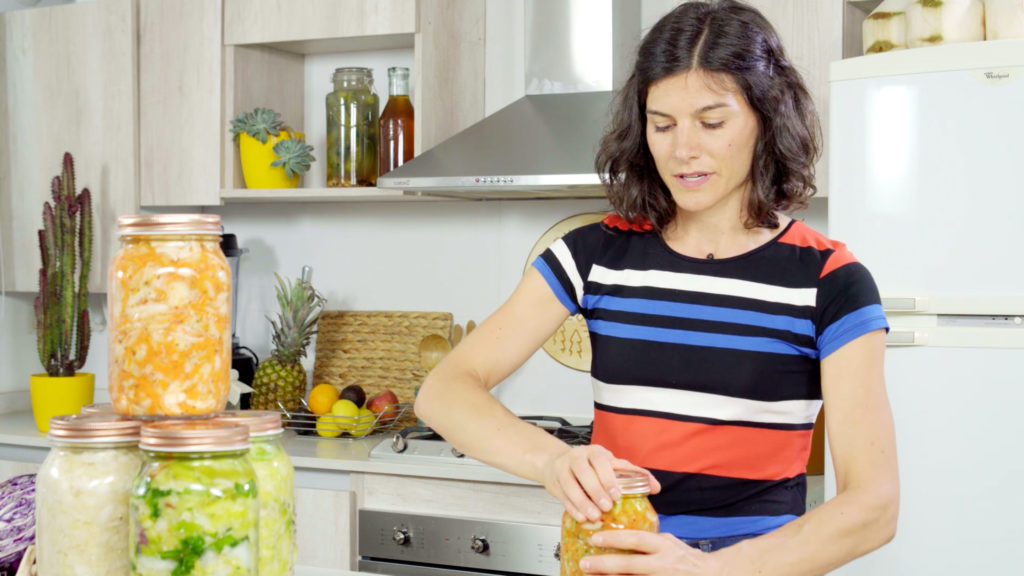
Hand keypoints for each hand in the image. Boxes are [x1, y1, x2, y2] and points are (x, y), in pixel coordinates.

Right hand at [542, 444, 660, 522]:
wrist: (558, 463)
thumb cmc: (591, 465)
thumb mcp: (611, 465)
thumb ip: (633, 474)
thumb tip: (655, 487)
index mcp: (595, 452)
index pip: (601, 462)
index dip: (608, 478)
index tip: (616, 494)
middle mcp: (577, 457)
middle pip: (583, 472)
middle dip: (595, 491)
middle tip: (606, 507)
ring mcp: (563, 469)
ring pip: (570, 484)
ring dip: (582, 501)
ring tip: (594, 516)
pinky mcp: (554, 482)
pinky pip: (562, 496)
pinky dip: (572, 508)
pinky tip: (581, 517)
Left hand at [579, 530, 724, 574]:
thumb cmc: (686, 559)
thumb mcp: (669, 542)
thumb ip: (649, 540)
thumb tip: (620, 534)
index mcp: (664, 546)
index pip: (636, 539)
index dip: (614, 539)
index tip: (595, 538)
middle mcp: (663, 564)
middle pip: (629, 565)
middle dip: (604, 565)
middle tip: (584, 563)